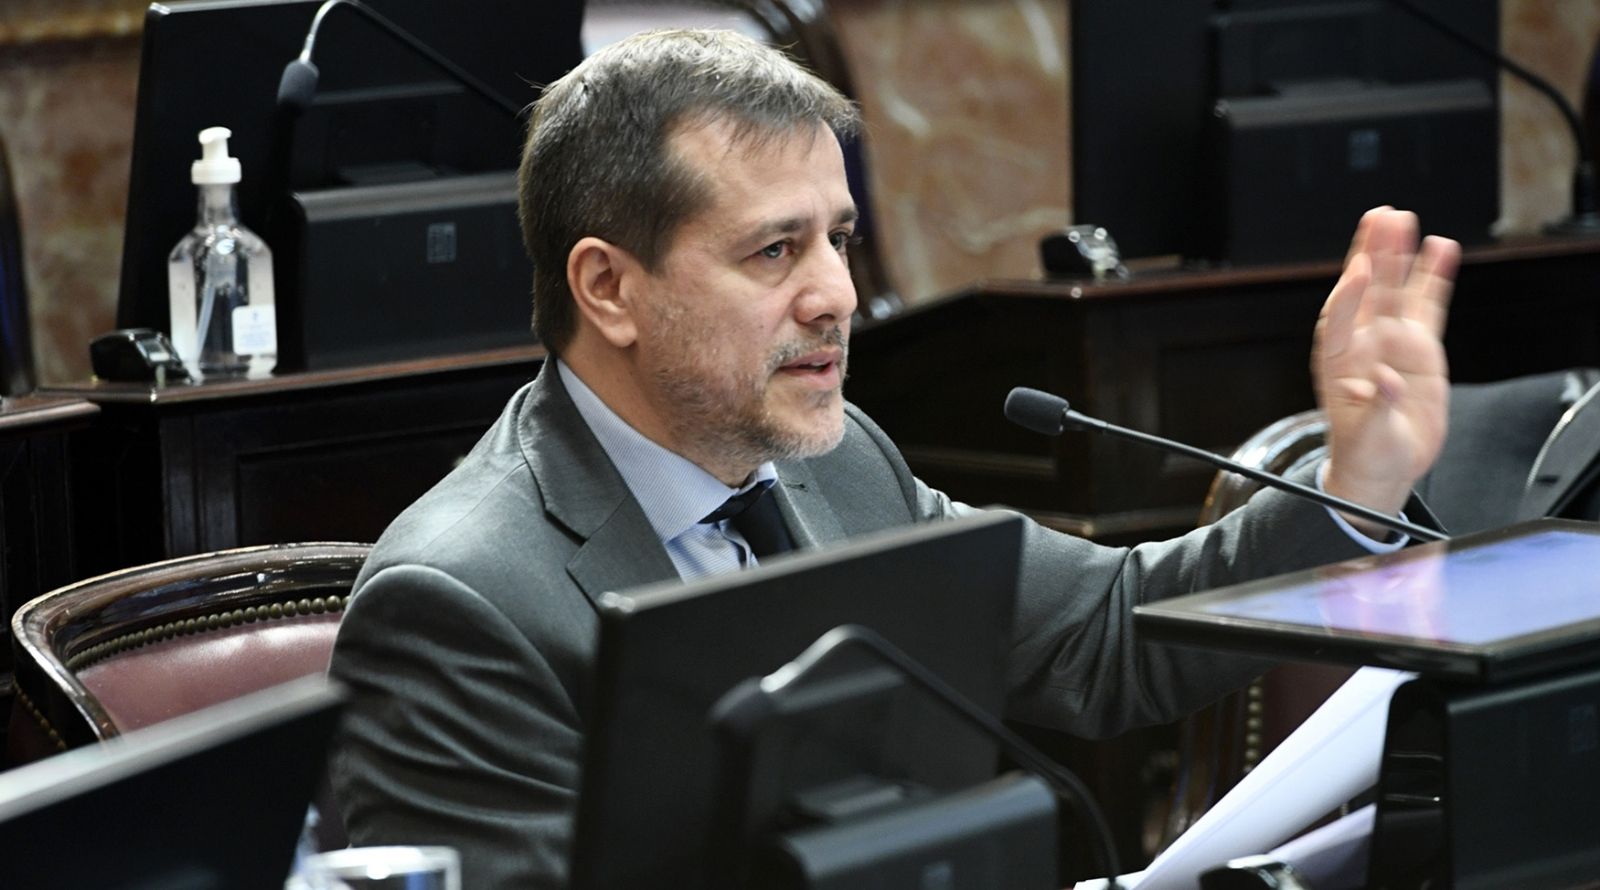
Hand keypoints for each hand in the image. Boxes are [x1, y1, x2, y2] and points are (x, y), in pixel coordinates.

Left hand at [1313, 207, 1459, 527]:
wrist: (1384, 465)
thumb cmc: (1366, 452)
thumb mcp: (1368, 437)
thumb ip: (1376, 408)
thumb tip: (1385, 381)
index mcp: (1336, 364)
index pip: (1337, 321)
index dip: (1345, 297)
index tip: (1355, 271)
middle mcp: (1362, 344)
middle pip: (1365, 291)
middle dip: (1372, 254)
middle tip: (1380, 217)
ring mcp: (1391, 341)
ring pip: (1395, 290)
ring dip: (1399, 256)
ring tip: (1403, 220)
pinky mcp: (1418, 346)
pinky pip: (1427, 305)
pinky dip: (1433, 277)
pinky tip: (1440, 248)